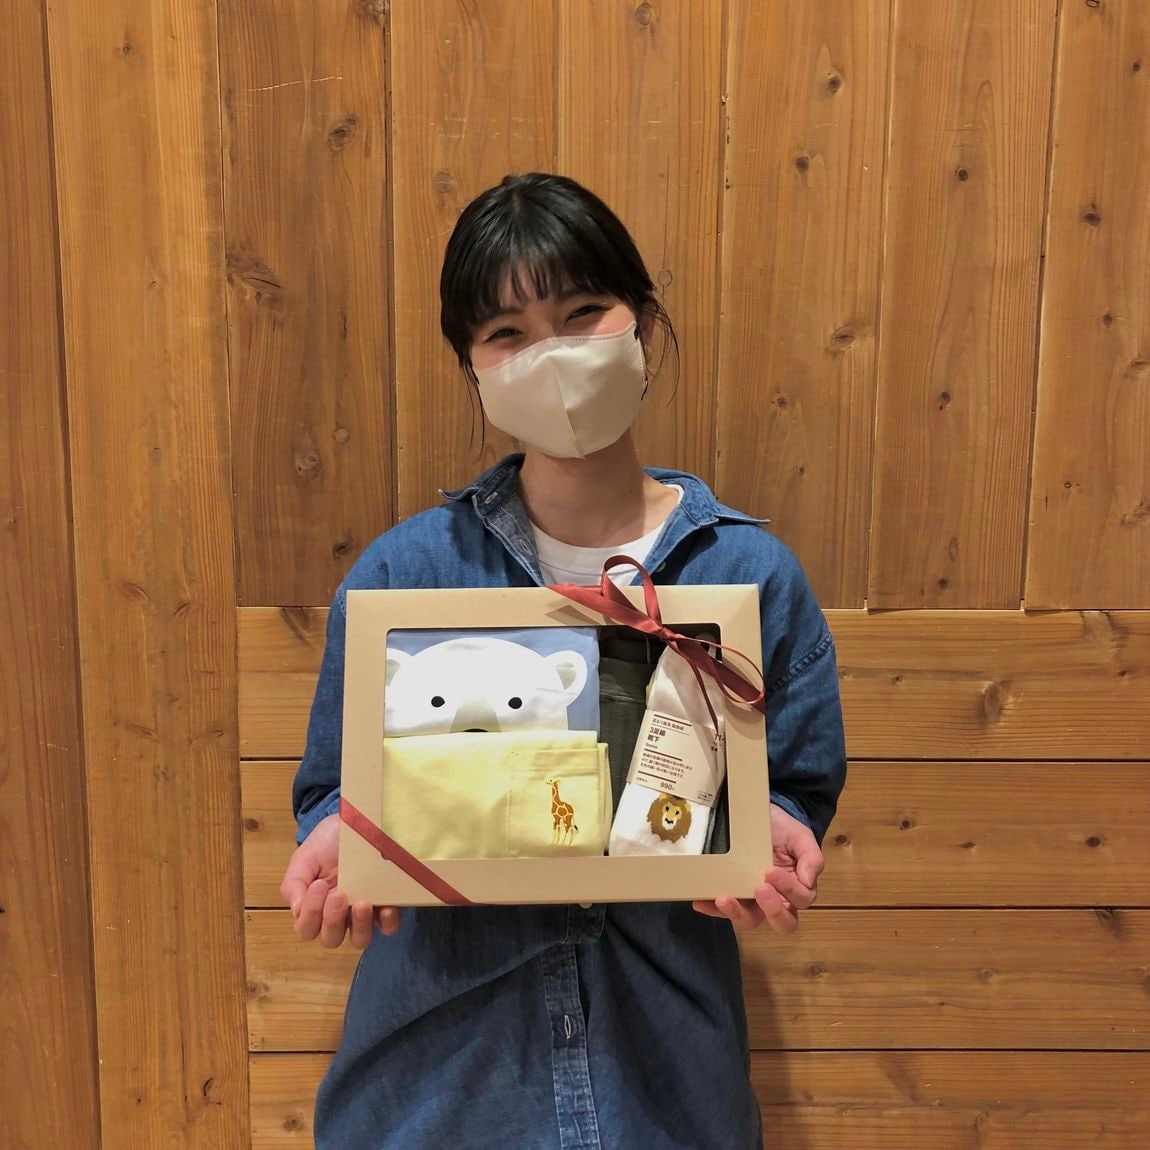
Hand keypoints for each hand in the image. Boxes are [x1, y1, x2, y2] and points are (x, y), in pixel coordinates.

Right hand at [279, 812, 400, 947]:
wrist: (356, 819)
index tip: (319, 885)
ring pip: (360, 939)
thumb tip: (296, 909)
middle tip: (339, 895)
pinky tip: (386, 908)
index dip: (311, 914)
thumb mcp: (305, 857)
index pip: (307, 929)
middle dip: (333, 920)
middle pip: (331, 939)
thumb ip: (294, 883)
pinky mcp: (386, 905)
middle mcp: (338, 915)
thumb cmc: (327, 842)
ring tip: (363, 903)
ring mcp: (363, 913)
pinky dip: (387, 922)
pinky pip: (388, 927)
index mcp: (315, 907)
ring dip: (360, 926)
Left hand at [693, 803, 822, 935]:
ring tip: (723, 899)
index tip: (772, 871)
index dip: (789, 889)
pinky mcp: (732, 894)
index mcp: (797, 888)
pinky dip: (712, 909)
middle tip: (759, 889)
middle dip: (771, 910)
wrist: (759, 815)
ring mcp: (753, 900)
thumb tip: (808, 880)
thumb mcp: (800, 836)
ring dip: (736, 913)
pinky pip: (722, 910)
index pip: (800, 900)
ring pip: (750, 920)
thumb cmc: (783, 829)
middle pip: (782, 923)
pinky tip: (701, 902)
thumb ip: (811, 857)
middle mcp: (777, 899)